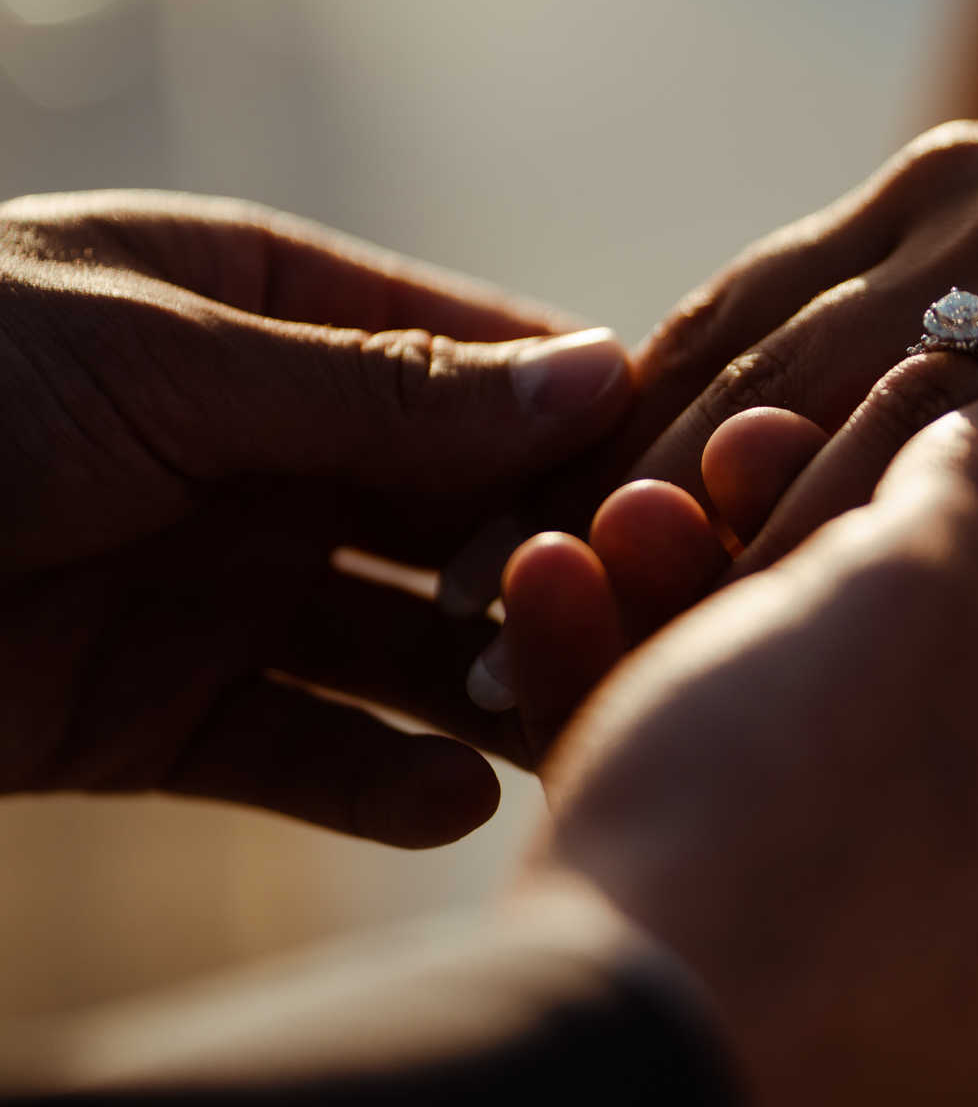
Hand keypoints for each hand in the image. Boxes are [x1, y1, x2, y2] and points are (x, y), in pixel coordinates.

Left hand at [0, 191, 630, 842]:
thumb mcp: (170, 360)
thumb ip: (379, 390)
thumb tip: (595, 372)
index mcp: (254, 308)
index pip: (458, 355)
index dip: (570, 409)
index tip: (694, 461)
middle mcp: (251, 445)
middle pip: (443, 504)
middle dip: (540, 553)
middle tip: (644, 609)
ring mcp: (210, 581)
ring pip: (392, 635)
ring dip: (479, 671)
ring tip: (561, 710)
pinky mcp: (154, 713)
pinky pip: (298, 747)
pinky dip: (379, 778)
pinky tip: (460, 797)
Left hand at [502, 24, 977, 685]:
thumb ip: (880, 312)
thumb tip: (725, 434)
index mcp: (916, 199)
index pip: (710, 324)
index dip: (581, 443)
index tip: (468, 551)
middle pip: (774, 387)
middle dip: (628, 526)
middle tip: (511, 646)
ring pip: (917, 441)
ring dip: (789, 577)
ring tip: (683, 700)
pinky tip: (957, 698)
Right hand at [525, 385, 977, 1106]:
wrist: (588, 1069)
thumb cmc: (787, 811)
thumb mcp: (905, 599)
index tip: (922, 470)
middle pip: (932, 686)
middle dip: (812, 550)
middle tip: (732, 461)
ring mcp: (871, 989)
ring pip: (799, 745)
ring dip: (704, 609)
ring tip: (616, 519)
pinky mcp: (735, 1009)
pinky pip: (714, 828)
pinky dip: (645, 712)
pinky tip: (552, 601)